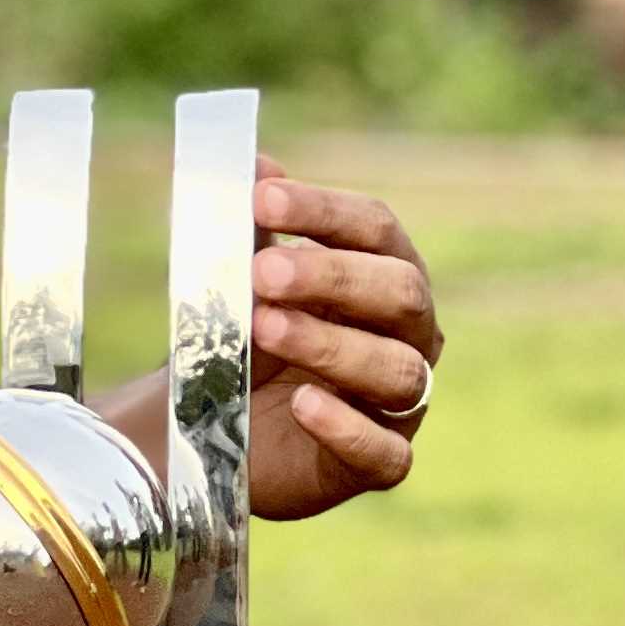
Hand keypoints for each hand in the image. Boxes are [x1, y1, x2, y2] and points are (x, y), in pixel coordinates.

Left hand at [246, 170, 440, 521]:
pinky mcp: (380, 462)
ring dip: (330, 345)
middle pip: (398, 293)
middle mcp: (409, 334)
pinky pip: (385, 452)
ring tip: (265, 328)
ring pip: (395, 370)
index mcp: (384, 274)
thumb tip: (248, 163)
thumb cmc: (247, 344)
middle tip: (261, 273)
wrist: (215, 432)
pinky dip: (346, 427)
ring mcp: (401, 402)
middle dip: (331, 278)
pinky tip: (303, 404)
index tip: (262, 200)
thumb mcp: (244, 284)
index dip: (323, 212)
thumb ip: (252, 231)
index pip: (376, 229)